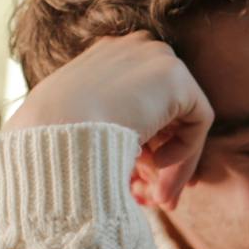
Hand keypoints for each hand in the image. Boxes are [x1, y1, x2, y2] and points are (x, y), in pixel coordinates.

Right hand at [9, 33, 211, 208]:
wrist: (53, 130)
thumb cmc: (50, 137)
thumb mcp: (71, 123)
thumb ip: (101, 124)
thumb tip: (129, 152)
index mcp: (106, 56)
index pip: (142, 98)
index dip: (150, 141)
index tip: (144, 180)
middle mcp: (133, 49)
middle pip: (167, 108)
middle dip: (164, 155)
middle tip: (159, 198)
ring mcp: (155, 57)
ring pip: (184, 120)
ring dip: (175, 165)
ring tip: (160, 199)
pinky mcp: (176, 76)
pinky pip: (198, 121)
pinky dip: (185, 151)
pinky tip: (156, 165)